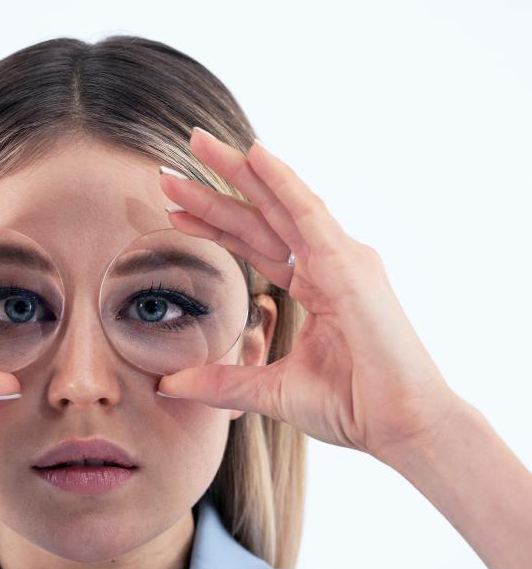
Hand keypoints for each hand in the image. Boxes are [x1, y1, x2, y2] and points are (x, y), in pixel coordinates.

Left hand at [156, 127, 460, 464]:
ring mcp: (343, 259)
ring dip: (238, 173)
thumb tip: (166, 384)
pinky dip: (281, 181)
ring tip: (197, 143)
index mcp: (316, 287)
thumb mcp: (268, 389)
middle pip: (261, 217)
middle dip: (216, 189)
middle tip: (173, 167)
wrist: (401, 425)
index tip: (174, 211)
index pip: (255, 245)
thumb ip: (218, 382)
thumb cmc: (351, 406)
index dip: (214, 226)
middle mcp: (330, 265)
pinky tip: (254, 154)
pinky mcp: (350, 264)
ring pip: (279, 204)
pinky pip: (308, 212)